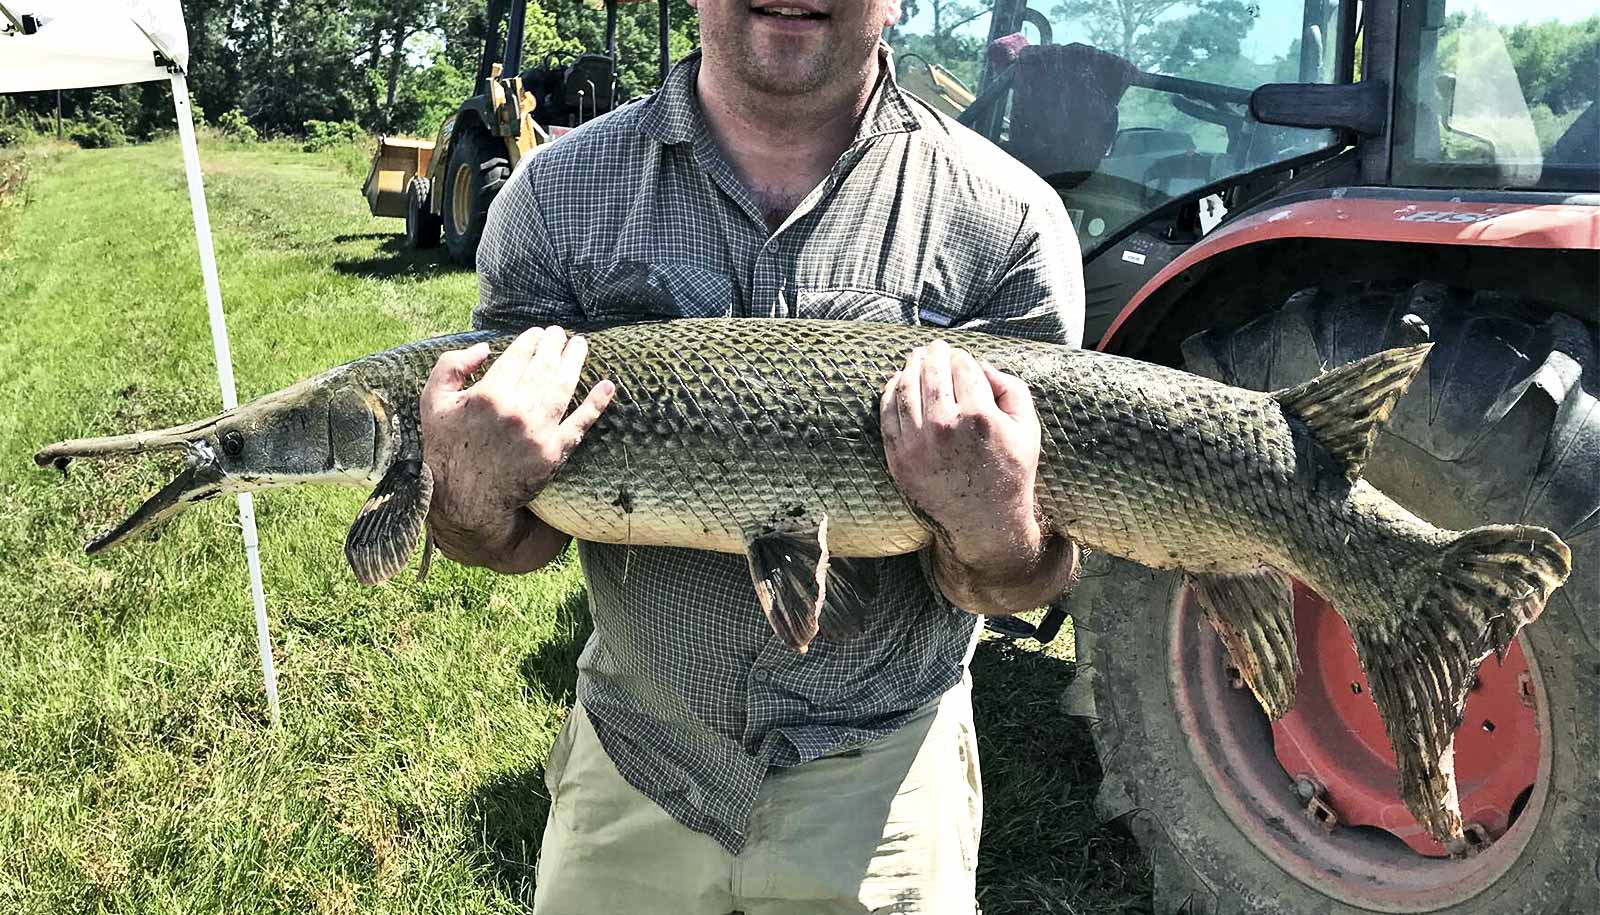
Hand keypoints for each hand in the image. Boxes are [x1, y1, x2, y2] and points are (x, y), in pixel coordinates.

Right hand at [419, 326, 613, 571]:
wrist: (464, 500)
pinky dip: (596, 404)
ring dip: (575, 362)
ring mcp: (538, 432)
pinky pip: (580, 423)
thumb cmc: (446, 448)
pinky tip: (608, 386)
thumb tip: (484, 347)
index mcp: (488, 395)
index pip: (518, 356)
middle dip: (555, 345)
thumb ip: (452, 366)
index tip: (537, 334)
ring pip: (564, 388)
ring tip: (580, 346)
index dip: (530, 341)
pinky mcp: (553, 452)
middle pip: (544, 367)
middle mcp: (516, 410)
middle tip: (561, 333)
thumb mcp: (433, 401)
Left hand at [881, 340, 1076, 613]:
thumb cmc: (1010, 471)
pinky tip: (897, 382)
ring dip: (909, 367)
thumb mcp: (1027, 428)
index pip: (963, 368)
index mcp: (979, 416)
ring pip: (905, 389)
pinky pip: (888, 415)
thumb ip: (1010, 387)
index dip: (961, 357)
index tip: (961, 357)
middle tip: (934, 347)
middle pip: (932, 373)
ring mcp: (917, 443)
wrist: (984, 522)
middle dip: (934, 354)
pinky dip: (891, 392)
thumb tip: (980, 363)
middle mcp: (944, 427)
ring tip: (914, 358)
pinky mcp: (899, 457)